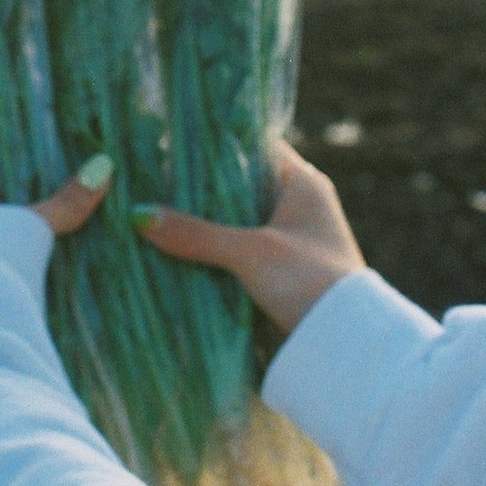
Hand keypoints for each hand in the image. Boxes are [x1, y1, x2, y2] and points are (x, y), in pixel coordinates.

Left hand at [0, 122, 113, 234]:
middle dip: (31, 157)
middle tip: (71, 145)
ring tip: (72, 181)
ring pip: (1, 196)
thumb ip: (66, 202)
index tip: (45, 109)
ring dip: (30, 192)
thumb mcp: (29, 226)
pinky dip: (25, 218)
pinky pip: (2, 223)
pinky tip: (57, 222)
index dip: (13, 116)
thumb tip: (104, 169)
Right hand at [132, 141, 365, 335]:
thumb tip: (138, 215)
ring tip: (155, 209)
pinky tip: (178, 247)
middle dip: (199, 186)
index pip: (252, 144)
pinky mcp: (280, 268)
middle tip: (151, 178)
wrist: (348, 345)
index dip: (213, 141)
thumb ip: (197, 234)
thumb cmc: (308, 281)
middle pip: (238, 183)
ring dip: (204, 220)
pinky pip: (238, 246)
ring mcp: (289, 237)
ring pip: (235, 218)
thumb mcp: (250, 253)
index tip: (171, 140)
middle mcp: (298, 202)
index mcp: (302, 182)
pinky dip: (213, 246)